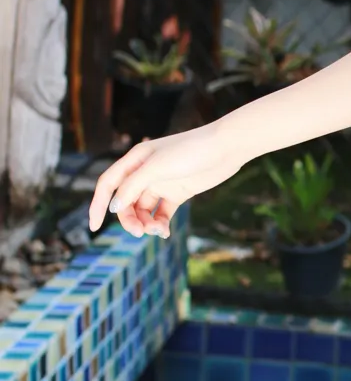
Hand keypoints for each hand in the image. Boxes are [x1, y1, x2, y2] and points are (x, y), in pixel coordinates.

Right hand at [88, 123, 249, 239]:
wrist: (226, 148)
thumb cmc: (191, 151)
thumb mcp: (157, 168)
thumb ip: (133, 186)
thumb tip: (114, 207)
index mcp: (134, 161)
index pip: (108, 184)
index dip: (98, 205)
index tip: (93, 226)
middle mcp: (145, 172)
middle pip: (125, 202)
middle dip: (129, 219)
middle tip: (139, 233)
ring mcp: (162, 183)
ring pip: (143, 210)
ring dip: (146, 223)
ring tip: (158, 231)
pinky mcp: (178, 192)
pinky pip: (162, 212)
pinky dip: (160, 223)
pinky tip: (164, 231)